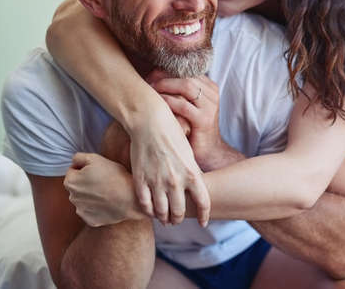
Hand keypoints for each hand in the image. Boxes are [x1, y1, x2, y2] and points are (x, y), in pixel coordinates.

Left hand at [64, 153, 144, 226]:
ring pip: (84, 198)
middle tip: (103, 178)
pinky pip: (91, 211)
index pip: (73, 170)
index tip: (97, 170)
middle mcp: (72, 198)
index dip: (85, 168)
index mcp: (70, 182)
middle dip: (86, 181)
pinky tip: (108, 201)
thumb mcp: (95, 158)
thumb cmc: (113, 176)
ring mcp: (81, 210)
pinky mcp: (90, 220)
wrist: (130, 198)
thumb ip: (79, 157)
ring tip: (107, 190)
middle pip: (77, 185)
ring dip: (91, 194)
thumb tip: (74, 162)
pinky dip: (97, 206)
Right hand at [126, 85, 209, 226]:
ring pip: (161, 212)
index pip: (203, 203)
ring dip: (163, 218)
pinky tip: (150, 211)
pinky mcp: (140, 180)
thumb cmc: (172, 133)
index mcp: (192, 173)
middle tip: (176, 219)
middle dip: (178, 218)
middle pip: (179, 211)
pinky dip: (148, 211)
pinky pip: (145, 204)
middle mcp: (176, 181)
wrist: (150, 121)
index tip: (203, 222)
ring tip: (164, 218)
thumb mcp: (188, 153)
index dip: (204, 216)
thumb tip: (196, 187)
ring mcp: (157, 182)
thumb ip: (192, 172)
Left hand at [149, 73, 222, 171]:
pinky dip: (167, 101)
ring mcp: (210, 106)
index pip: (187, 70)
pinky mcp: (204, 120)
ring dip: (165, 85)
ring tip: (150, 90)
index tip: (150, 75)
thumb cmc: (193, 127)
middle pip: (186, 75)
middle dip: (164, 76)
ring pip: (186, 85)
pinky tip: (157, 104)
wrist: (209, 152)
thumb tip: (154, 74)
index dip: (167, 70)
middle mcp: (212, 93)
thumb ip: (180, 90)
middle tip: (147, 81)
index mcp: (209, 86)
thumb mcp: (189, 105)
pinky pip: (183, 105)